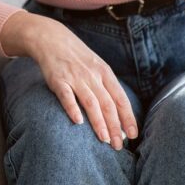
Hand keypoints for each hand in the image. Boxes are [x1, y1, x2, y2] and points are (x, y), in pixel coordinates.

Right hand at [5, 12, 137, 148]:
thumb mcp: (97, 66)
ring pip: (91, 102)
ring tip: (104, 139)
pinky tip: (78, 122)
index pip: (120, 99)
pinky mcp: (58, 80)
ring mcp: (75, 77)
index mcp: (105, 73)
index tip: (132, 135)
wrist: (52, 39)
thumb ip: (107, 87)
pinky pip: (67, 96)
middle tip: (118, 145)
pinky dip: (73, 109)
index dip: (128, 118)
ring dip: (99, 122)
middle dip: (115, 127)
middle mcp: (92, 75)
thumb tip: (119, 114)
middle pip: (108, 104)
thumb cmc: (77, 58)